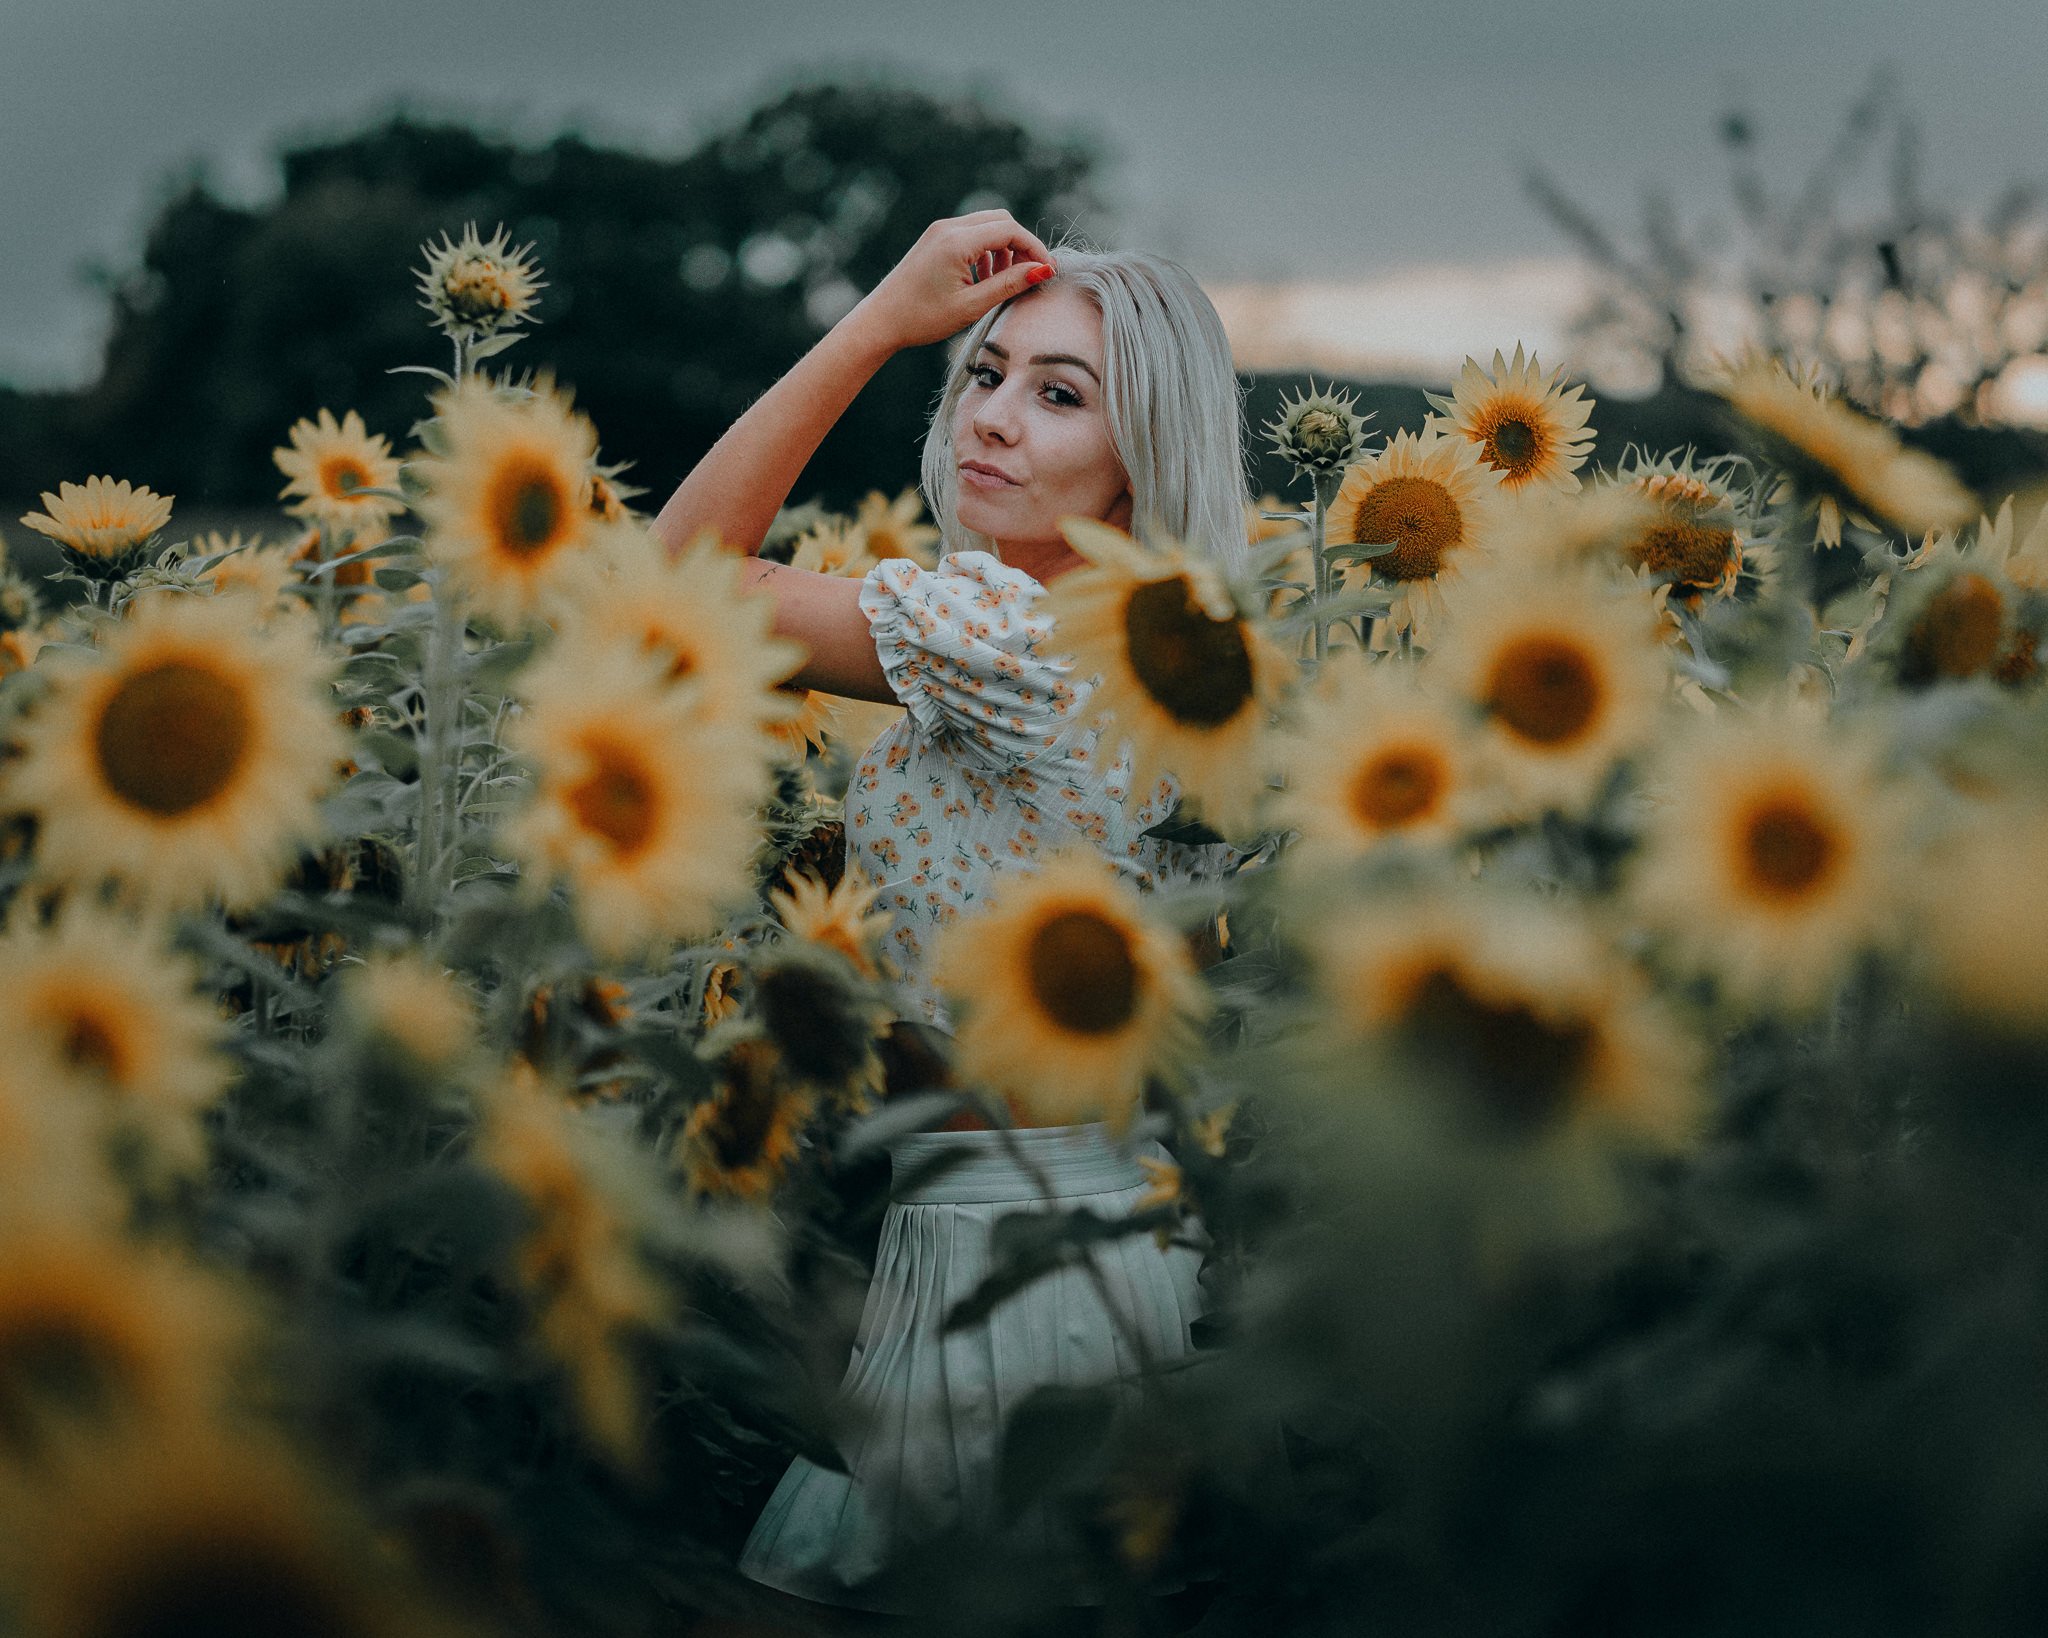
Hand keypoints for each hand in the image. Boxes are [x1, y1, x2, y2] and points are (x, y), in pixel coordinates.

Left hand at [848, 211, 1056, 353]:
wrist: (881, 320)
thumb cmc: (922, 318)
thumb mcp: (971, 306)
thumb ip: (1008, 285)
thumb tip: (1042, 271)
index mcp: (956, 242)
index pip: (1009, 230)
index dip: (1034, 249)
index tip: (1048, 272)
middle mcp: (948, 227)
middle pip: (1001, 220)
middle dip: (1021, 245)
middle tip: (1028, 276)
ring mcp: (940, 230)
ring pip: (987, 224)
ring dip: (1004, 247)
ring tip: (1003, 281)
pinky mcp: (935, 237)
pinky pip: (971, 232)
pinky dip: (987, 249)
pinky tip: (984, 277)